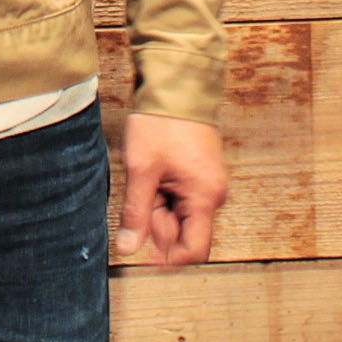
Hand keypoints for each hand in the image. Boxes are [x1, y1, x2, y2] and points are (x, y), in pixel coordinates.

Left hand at [115, 113, 227, 266]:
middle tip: (139, 195)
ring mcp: (208, 183)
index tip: (139, 247)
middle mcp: (213, 194)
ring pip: (181, 215)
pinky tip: (152, 174)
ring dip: (158, 208)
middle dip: (157, 224)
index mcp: (205, 197)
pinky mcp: (200, 174)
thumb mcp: (141, 170)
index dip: (166, 257)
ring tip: (145, 179)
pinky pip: (182, 198)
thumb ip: (136, 213)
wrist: (176, 85)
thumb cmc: (160, 123)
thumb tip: (128, 248)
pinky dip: (163, 194)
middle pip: (185, 232)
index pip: (193, 250)